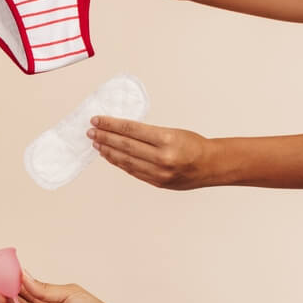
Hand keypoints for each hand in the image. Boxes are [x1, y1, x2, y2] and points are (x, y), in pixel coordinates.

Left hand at [88, 116, 219, 189]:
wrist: (211, 165)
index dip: (110, 124)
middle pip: (125, 145)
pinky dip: (119, 162)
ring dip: (108, 151)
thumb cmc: (193, 145)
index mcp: (166, 140)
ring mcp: (158, 172)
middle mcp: (162, 157)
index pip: (130, 129)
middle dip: (105, 137)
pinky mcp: (156, 182)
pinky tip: (109, 156)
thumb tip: (119, 131)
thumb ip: (147, 135)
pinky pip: (132, 171)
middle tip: (91, 132)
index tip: (97, 120)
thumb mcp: (171, 132)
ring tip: (97, 143)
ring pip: (126, 160)